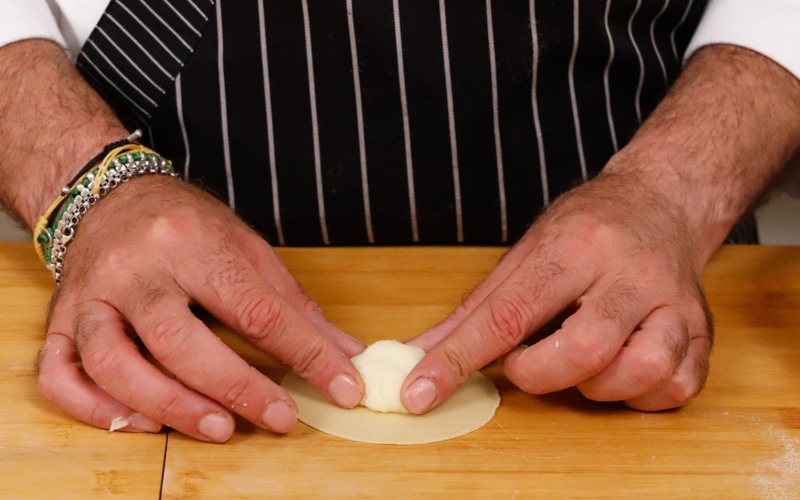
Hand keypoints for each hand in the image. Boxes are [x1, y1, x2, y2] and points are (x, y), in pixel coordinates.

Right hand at [35, 176, 364, 441]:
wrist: (109, 194)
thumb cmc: (186, 224)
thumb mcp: (248, 248)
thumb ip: (294, 305)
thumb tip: (345, 354)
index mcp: (193, 243)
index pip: (256, 308)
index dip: (305, 353)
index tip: (342, 386)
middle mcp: (137, 269)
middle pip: (179, 339)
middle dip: (235, 387)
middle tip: (280, 418)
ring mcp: (92, 296)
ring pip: (114, 362)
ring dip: (168, 405)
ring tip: (218, 428)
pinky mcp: (61, 318)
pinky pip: (59, 373)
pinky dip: (94, 408)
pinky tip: (139, 424)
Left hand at [402, 171, 712, 413]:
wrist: (662, 202)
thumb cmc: (586, 230)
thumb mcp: (524, 254)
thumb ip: (474, 312)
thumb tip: (418, 354)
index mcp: (575, 246)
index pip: (509, 313)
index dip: (458, 360)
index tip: (420, 392)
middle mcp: (630, 273)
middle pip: (584, 349)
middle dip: (538, 374)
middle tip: (528, 360)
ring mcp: (675, 303)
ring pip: (640, 371)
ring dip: (595, 386)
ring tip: (581, 363)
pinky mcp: (703, 331)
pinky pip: (675, 389)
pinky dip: (638, 395)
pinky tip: (619, 370)